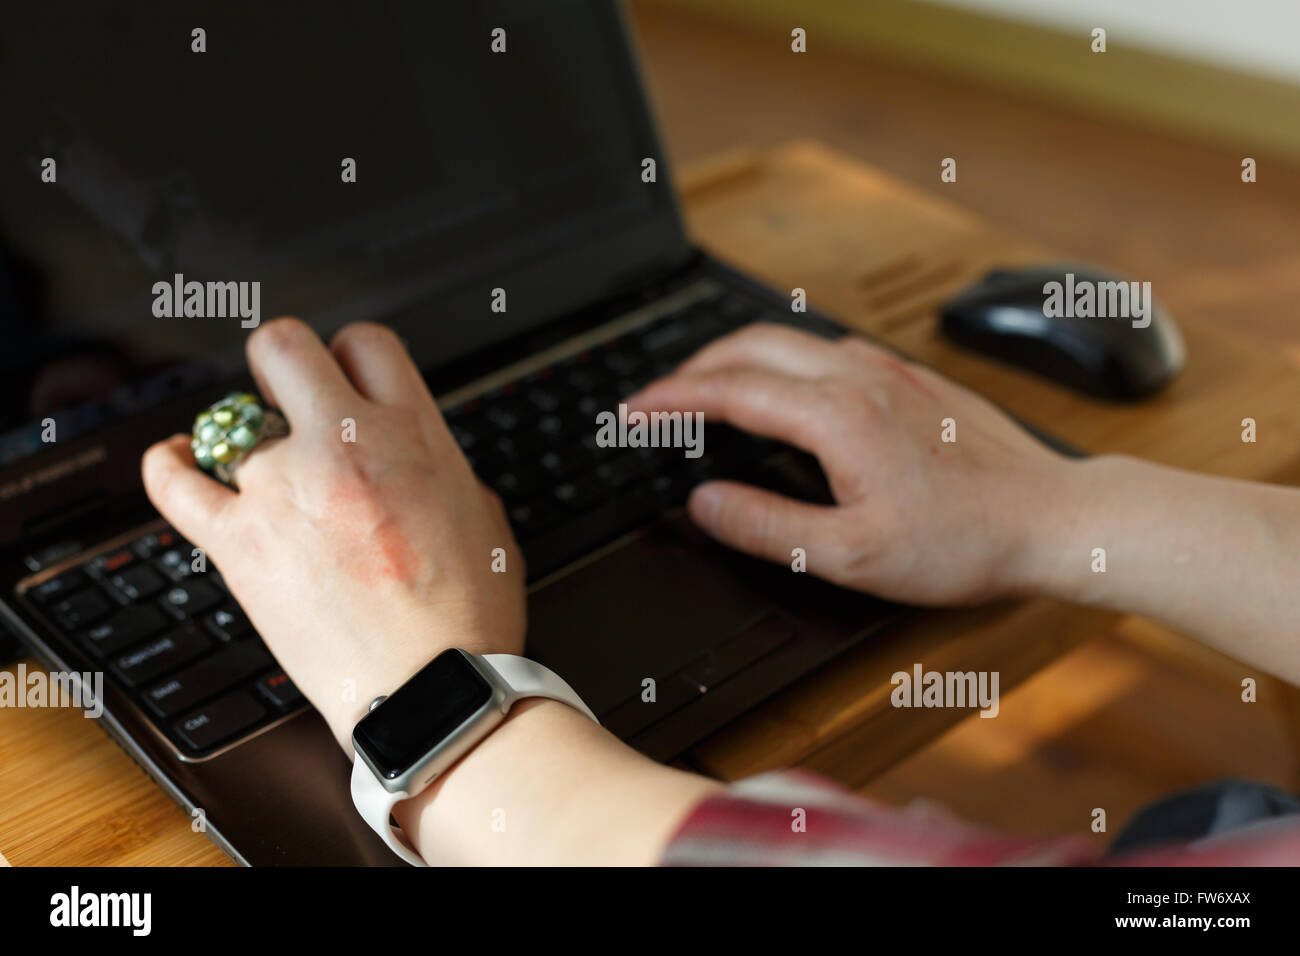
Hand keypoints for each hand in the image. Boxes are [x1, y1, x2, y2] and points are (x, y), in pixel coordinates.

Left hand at [142, 318, 523, 748]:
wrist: (432, 689)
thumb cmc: (468, 615)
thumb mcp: (482, 514)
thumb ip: (436, 464)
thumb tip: (404, 452)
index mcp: (414, 434)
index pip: (366, 341)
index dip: (354, 357)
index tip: (349, 382)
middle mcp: (343, 445)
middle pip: (284, 346)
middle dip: (286, 363)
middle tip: (293, 396)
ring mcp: (283, 489)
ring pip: (231, 419)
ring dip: (246, 438)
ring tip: (260, 469)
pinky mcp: (239, 542)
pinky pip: (175, 482)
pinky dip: (169, 465)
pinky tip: (178, 459)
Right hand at [628, 324, 1072, 605]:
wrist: (1052, 516)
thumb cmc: (965, 539)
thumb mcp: (851, 555)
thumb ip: (766, 527)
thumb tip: (706, 504)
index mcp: (836, 415)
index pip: (727, 389)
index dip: (669, 399)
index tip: (632, 412)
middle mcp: (859, 376)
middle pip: (749, 343)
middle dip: (690, 366)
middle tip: (657, 400)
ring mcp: (887, 369)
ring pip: (787, 339)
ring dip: (734, 358)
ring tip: (705, 391)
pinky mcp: (908, 376)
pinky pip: (823, 349)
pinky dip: (778, 361)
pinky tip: (779, 391)